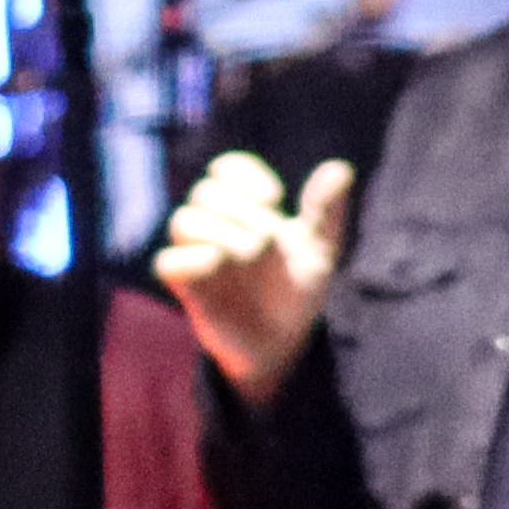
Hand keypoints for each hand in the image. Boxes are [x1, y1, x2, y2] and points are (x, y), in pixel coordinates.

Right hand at [153, 151, 352, 401]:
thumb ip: (325, 211)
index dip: (245, 175)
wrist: (285, 340)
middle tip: (267, 237)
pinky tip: (220, 264)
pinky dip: (193, 259)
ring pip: (183, 221)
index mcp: (243, 209)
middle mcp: (215, 227)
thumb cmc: (295, 288)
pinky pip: (167, 263)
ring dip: (221, 231)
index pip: (226, 169)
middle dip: (239, 209)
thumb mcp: (319, 250)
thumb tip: (341, 169)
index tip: (274, 199)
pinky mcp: (186, 287)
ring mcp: (197, 255)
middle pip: (205, 192)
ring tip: (252, 252)